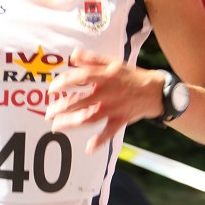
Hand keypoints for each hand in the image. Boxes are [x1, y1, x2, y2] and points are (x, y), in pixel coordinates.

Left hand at [45, 48, 162, 153]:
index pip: (81, 78)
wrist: (156, 91)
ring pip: (90, 117)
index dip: (65, 83)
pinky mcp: (121, 119)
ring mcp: (114, 107)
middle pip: (81, 101)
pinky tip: (89, 148)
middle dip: (62, 108)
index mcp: (105, 76)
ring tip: (56, 127)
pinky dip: (100, 141)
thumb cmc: (129, 75)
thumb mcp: (112, 62)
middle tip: (47, 113)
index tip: (52, 89)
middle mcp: (108, 92)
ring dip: (72, 123)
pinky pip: (110, 132)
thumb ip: (92, 59)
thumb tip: (73, 55)